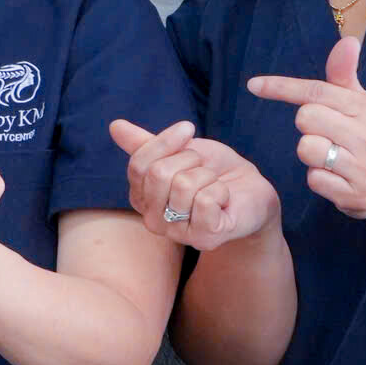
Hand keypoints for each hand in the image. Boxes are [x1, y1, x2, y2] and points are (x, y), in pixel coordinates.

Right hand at [108, 118, 280, 250]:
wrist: (250, 190)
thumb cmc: (213, 171)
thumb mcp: (180, 150)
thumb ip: (146, 143)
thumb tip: (115, 126)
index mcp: (141, 198)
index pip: (139, 165)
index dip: (166, 141)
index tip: (188, 128)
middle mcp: (153, 220)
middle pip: (159, 174)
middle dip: (191, 159)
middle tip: (205, 168)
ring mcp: (178, 233)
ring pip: (184, 185)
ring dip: (208, 176)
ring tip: (215, 185)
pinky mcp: (204, 238)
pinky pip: (206, 200)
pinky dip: (221, 190)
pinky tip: (224, 201)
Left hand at [249, 37, 365, 221]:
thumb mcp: (364, 103)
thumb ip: (345, 75)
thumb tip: (348, 40)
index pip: (318, 92)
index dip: (282, 87)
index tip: (254, 85)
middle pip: (306, 118)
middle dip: (308, 124)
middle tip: (326, 132)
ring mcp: (364, 168)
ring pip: (307, 149)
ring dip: (311, 152)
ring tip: (332, 155)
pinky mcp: (355, 195)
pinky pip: (314, 179)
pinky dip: (319, 178)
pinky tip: (337, 176)